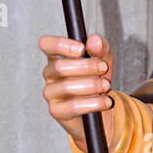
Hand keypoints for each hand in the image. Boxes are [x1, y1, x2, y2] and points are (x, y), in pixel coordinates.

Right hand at [39, 33, 115, 150]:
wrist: (102, 108)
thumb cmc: (96, 80)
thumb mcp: (103, 59)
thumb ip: (101, 47)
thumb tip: (94, 41)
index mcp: (56, 57)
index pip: (46, 44)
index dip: (61, 44)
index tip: (82, 49)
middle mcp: (50, 74)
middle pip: (60, 67)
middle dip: (87, 67)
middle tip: (103, 69)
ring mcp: (51, 93)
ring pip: (67, 86)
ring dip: (92, 85)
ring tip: (106, 86)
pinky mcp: (57, 111)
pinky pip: (74, 107)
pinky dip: (94, 103)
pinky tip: (105, 101)